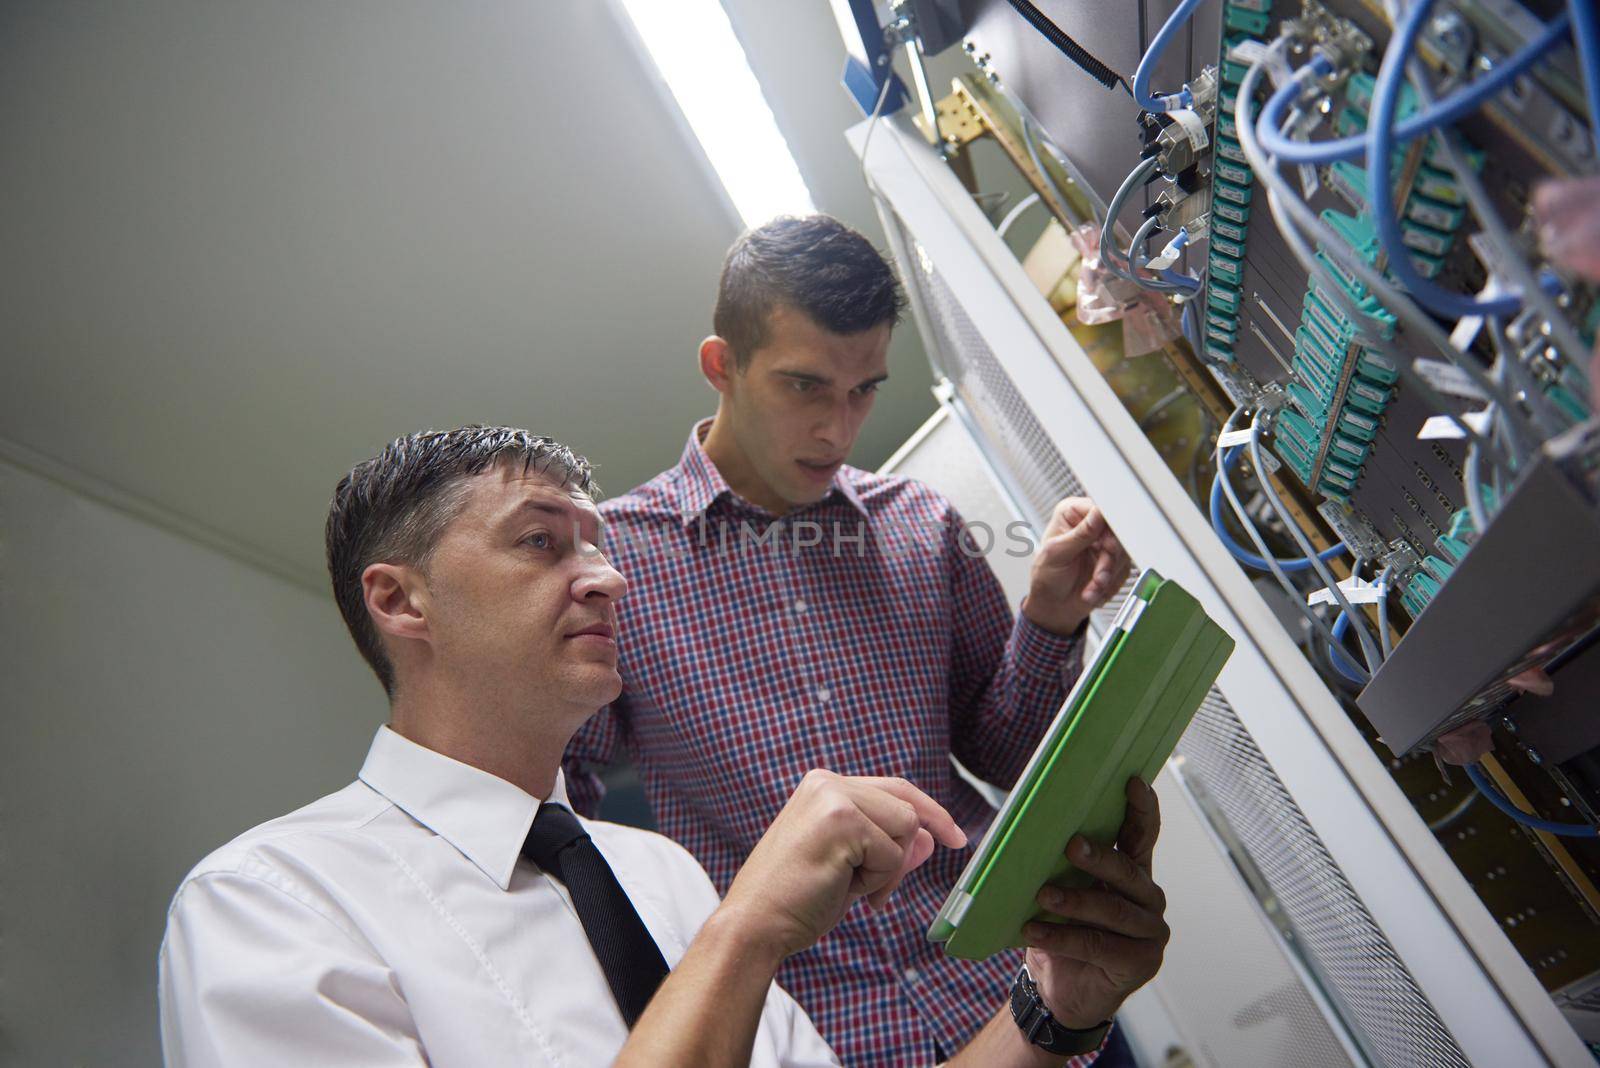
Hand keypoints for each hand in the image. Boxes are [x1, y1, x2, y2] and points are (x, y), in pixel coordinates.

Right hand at [717, 770, 966, 961]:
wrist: (756, 924)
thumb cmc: (797, 900)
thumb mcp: (853, 867)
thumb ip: (891, 846)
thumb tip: (931, 836)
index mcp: (825, 786)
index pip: (897, 789)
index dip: (932, 814)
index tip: (955, 838)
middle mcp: (828, 782)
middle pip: (907, 808)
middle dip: (902, 856)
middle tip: (871, 894)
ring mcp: (833, 798)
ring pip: (905, 828)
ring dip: (886, 870)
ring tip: (845, 886)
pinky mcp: (840, 821)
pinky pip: (891, 853)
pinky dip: (876, 880)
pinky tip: (840, 887)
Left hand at [1021, 498, 1130, 636]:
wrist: (1055, 607)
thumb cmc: (1047, 578)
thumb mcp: (1058, 553)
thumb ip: (1081, 533)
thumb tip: (1099, 512)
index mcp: (1073, 514)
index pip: (1099, 509)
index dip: (1108, 527)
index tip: (1108, 544)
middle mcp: (1091, 525)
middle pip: (1116, 532)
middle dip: (1108, 559)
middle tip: (1099, 576)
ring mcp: (1105, 543)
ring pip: (1122, 553)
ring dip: (1107, 575)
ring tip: (1092, 587)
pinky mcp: (1115, 561)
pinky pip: (1123, 570)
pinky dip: (1109, 584)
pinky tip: (1093, 591)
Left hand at [1022, 778, 1168, 1028]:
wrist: (1061, 991)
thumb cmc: (1061, 931)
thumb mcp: (1060, 891)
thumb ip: (1060, 865)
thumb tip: (1032, 828)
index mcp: (1131, 872)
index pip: (1142, 834)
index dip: (1141, 808)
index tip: (1132, 782)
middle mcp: (1148, 898)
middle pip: (1127, 871)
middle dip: (1099, 857)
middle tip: (1070, 845)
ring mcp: (1150, 932)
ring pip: (1113, 910)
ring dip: (1075, 902)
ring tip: (1042, 896)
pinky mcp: (1141, 962)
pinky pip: (1100, 945)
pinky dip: (1062, 938)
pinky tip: (1034, 931)